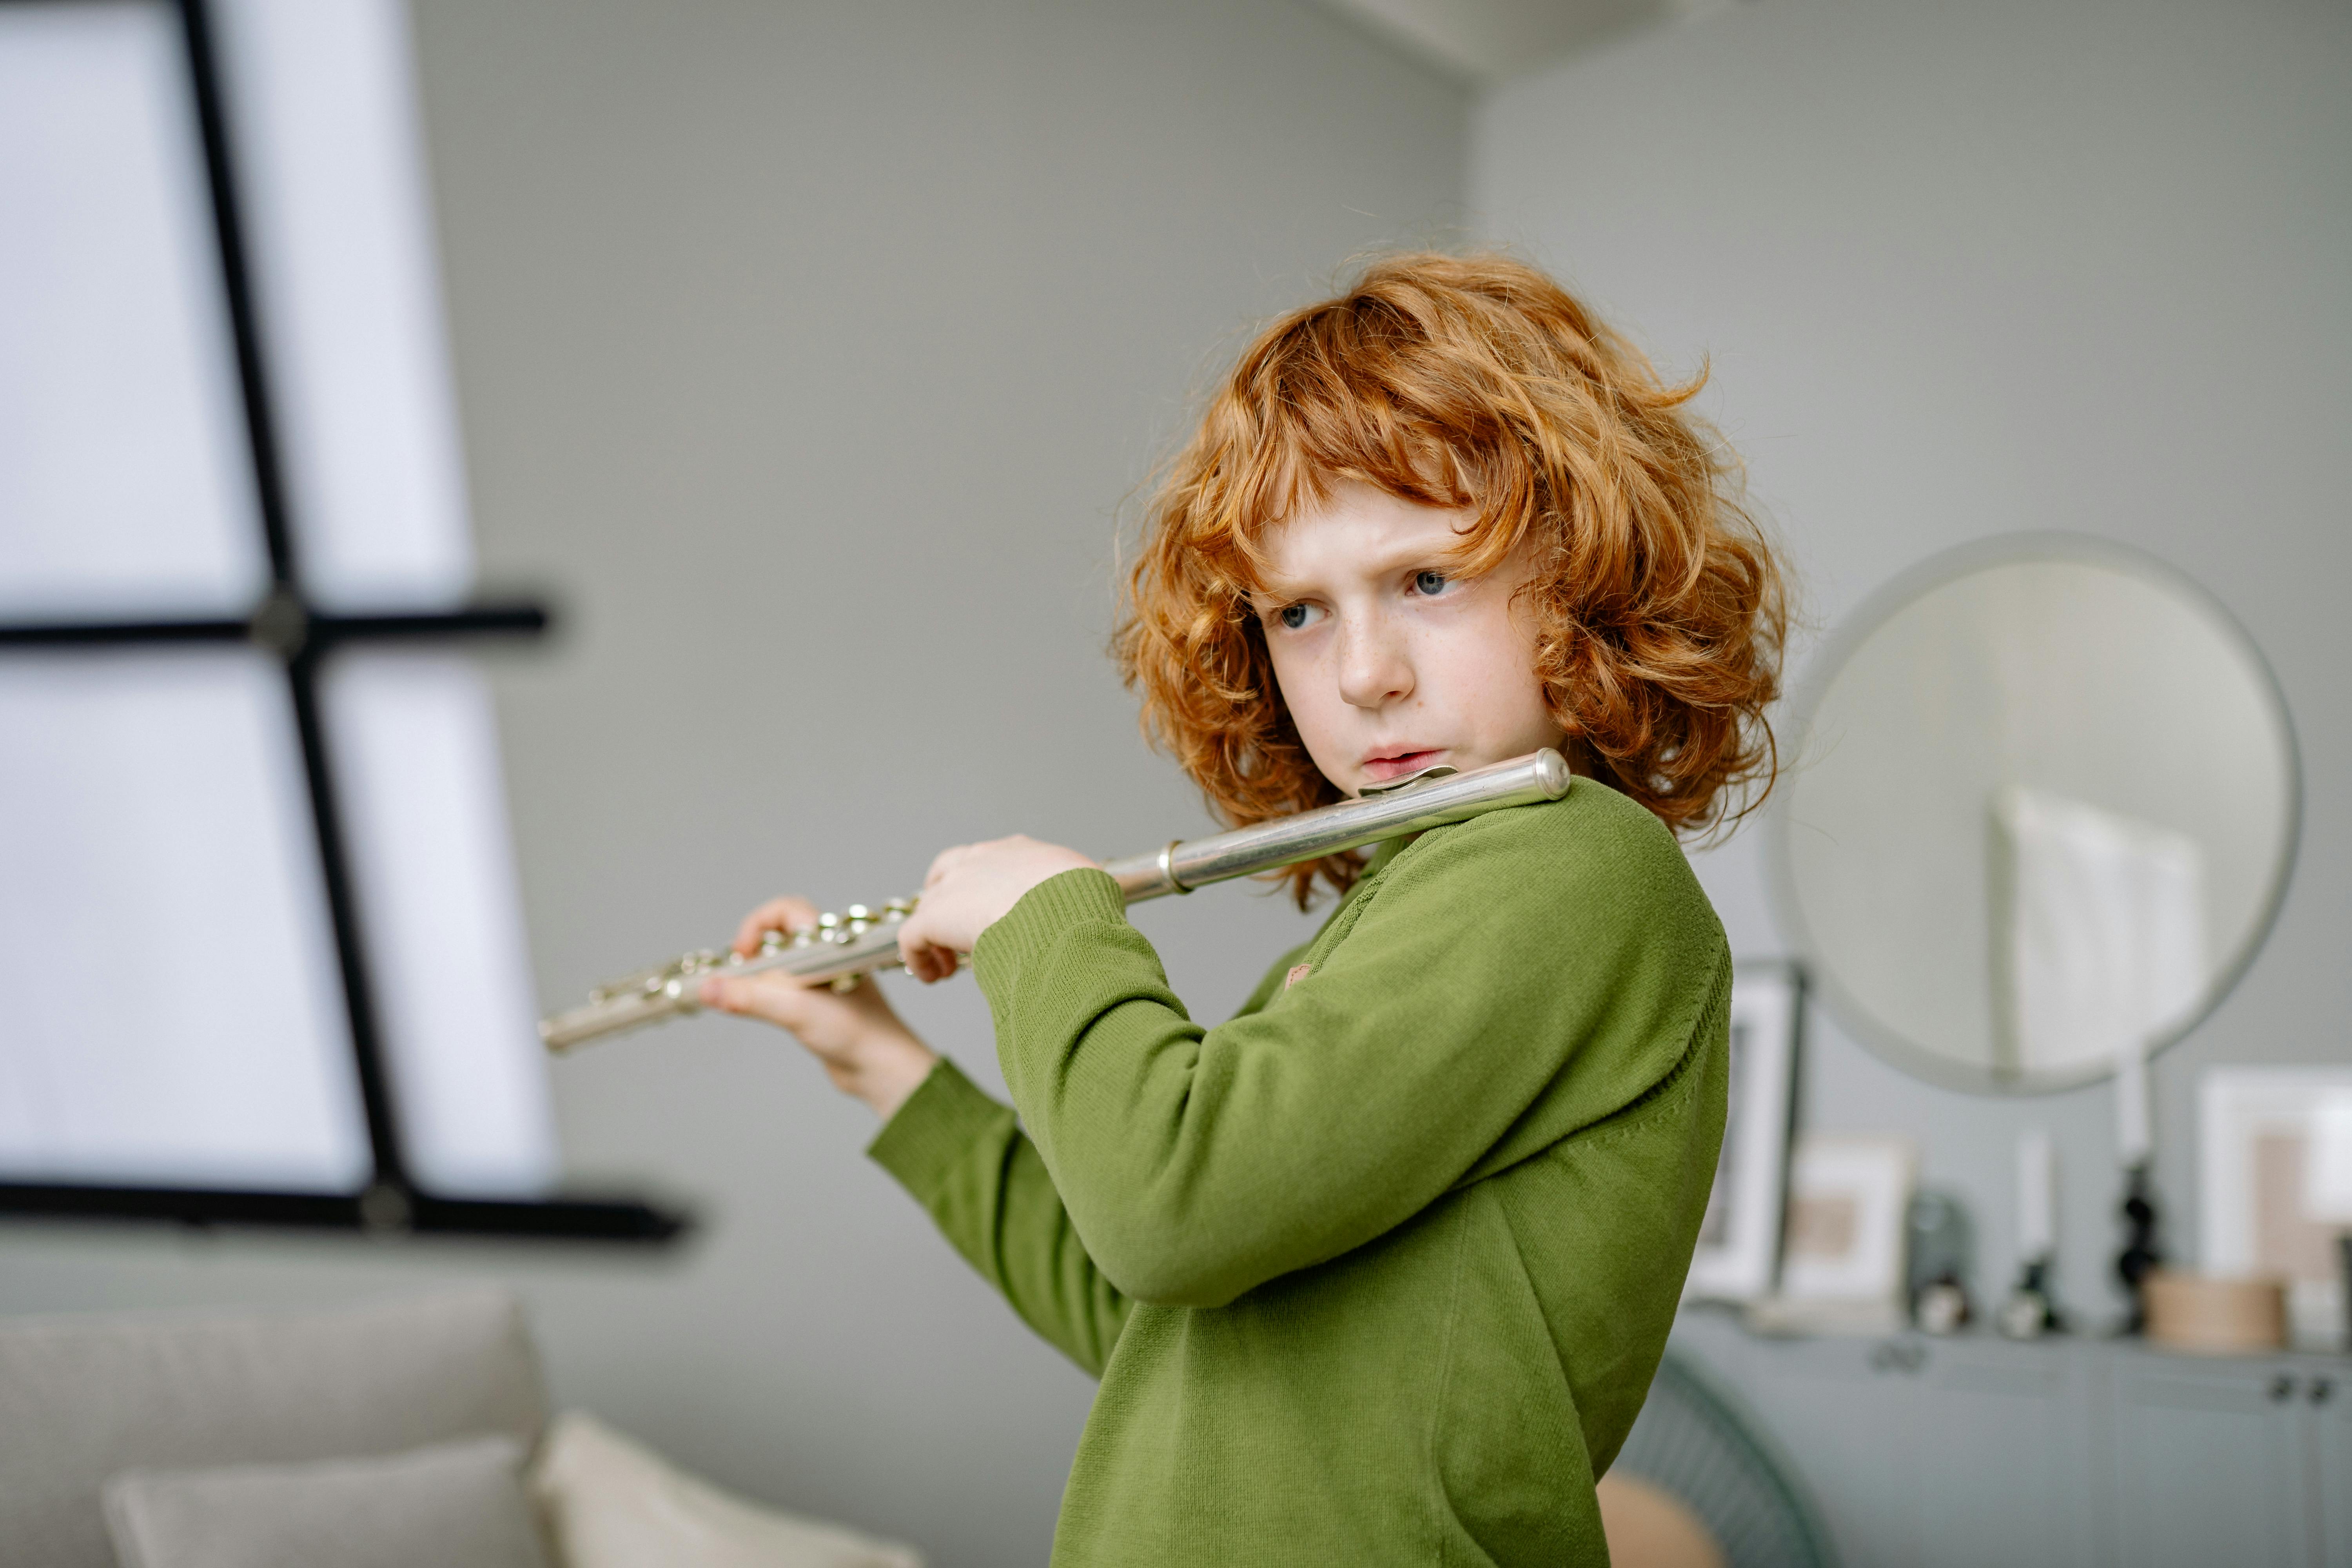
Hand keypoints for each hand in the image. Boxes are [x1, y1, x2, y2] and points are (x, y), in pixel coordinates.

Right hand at [699, 895, 938, 1119]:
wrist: (882, 1070)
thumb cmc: (854, 1033)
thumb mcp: (795, 1011)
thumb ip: (749, 997)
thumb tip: (707, 988)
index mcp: (826, 945)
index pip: (785, 910)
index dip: (756, 925)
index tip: (743, 955)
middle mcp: (825, 957)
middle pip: (778, 936)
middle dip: (753, 952)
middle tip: (740, 976)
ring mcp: (822, 980)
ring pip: (780, 964)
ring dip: (759, 976)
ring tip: (748, 997)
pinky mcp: (818, 1004)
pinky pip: (785, 988)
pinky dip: (767, 994)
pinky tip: (764, 1012)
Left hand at [895, 835, 1098, 982]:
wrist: (1064, 914)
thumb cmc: (1084, 907)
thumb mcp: (1089, 893)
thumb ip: (1077, 902)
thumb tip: (1090, 923)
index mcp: (1020, 853)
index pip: (990, 862)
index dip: (984, 889)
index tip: (991, 914)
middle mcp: (982, 859)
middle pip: (949, 873)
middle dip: (948, 901)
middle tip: (957, 932)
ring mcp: (955, 886)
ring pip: (929, 907)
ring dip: (935, 936)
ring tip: (947, 965)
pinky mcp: (934, 916)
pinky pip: (913, 938)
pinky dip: (920, 958)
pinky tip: (934, 976)